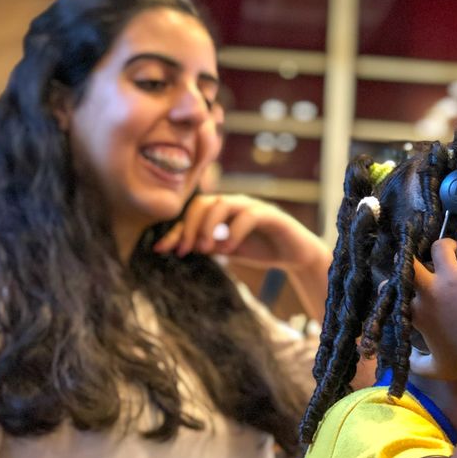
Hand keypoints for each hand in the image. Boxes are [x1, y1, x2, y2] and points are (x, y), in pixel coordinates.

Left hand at [153, 193, 326, 271]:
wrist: (295, 255)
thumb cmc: (260, 248)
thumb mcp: (227, 249)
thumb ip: (207, 244)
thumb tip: (178, 245)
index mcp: (221, 211)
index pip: (191, 213)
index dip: (175, 229)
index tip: (161, 249)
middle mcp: (234, 203)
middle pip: (202, 203)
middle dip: (189, 226)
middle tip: (185, 250)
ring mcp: (252, 206)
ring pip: (222, 204)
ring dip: (209, 226)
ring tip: (207, 249)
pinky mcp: (270, 214)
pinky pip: (248, 215)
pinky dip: (234, 231)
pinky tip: (229, 248)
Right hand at [409, 238, 456, 378]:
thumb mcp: (437, 368)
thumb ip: (418, 365)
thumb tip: (409, 357)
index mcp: (418, 311)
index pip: (393, 288)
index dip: (398, 282)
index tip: (405, 282)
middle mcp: (429, 290)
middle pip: (410, 261)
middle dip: (413, 256)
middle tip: (424, 259)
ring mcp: (451, 277)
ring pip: (440, 246)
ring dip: (448, 247)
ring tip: (456, 251)